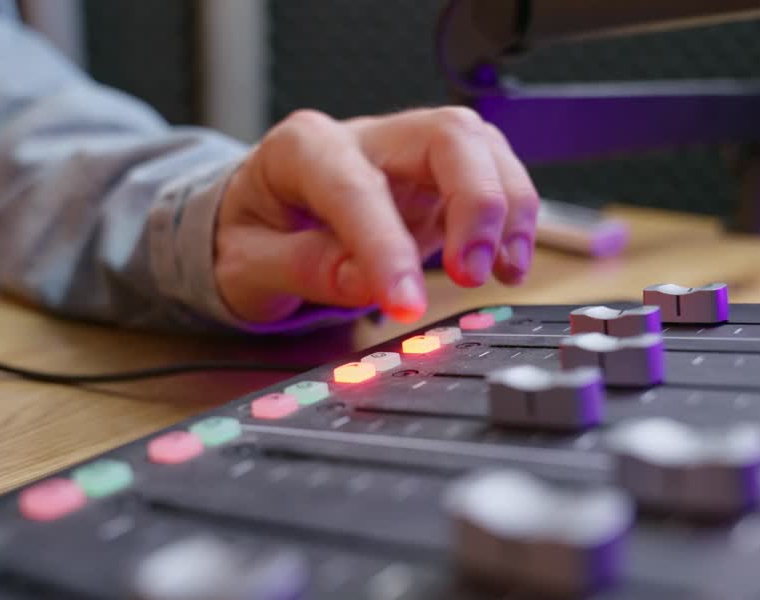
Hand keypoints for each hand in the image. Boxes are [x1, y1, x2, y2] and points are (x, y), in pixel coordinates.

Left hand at [213, 107, 538, 323]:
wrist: (259, 220)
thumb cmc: (252, 235)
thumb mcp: (248, 265)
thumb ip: (307, 269)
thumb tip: (371, 285)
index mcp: (302, 149)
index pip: (356, 189)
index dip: (386, 249)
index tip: (406, 304)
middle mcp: (365, 136)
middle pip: (446, 136)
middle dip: (476, 202)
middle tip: (473, 272)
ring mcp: (409, 151)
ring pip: (482, 147)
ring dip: (507, 209)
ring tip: (502, 270)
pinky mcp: (440, 176)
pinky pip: (493, 175)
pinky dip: (512, 218)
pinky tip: (505, 261)